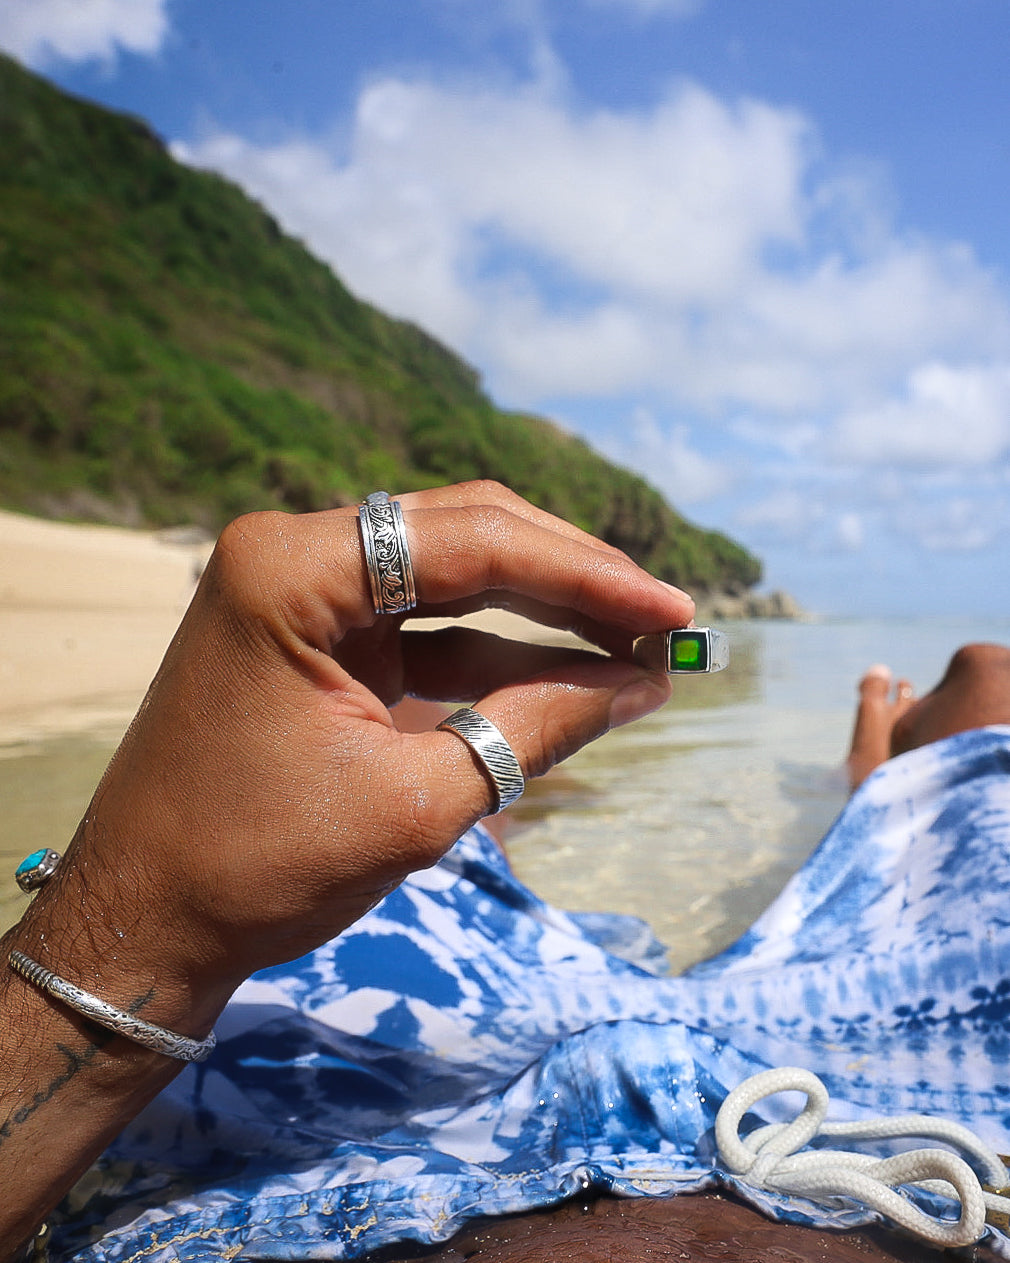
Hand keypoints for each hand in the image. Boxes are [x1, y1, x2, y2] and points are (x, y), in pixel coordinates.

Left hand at [14, 482, 693, 1030]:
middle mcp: (294, 554)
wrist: (147, 925)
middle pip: (465, 537)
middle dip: (571, 582)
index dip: (588, 577)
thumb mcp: (418, 800)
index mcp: (295, 569)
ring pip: (451, 577)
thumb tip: (645, 685)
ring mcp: (303, 592)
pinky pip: (423, 627)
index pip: (474, 542)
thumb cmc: (261, 868)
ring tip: (636, 647)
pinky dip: (494, 652)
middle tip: (664, 622)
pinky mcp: (316, 636)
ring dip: (542, 614)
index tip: (672, 612)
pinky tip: (569, 672)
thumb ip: (536, 727)